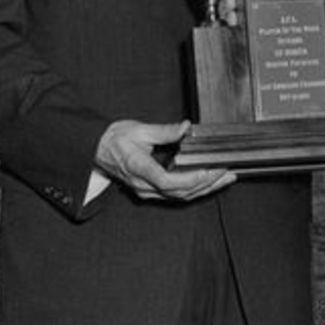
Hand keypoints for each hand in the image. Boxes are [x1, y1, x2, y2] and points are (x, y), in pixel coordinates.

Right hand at [95, 119, 235, 200]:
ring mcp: (146, 191)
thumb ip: (165, 131)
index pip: (167, 181)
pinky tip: (209, 183)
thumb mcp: (139, 129)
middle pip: (179, 192)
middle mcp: (142, 185)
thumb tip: (186, 127)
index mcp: (138, 167)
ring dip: (204, 189)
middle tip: (227, 173)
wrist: (96, 149)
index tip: (208, 171)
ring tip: (225, 179)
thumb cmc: (115, 139)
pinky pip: (175, 195)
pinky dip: (194, 190)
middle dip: (206, 184)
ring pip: (180, 197)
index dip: (190, 179)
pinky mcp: (149, 191)